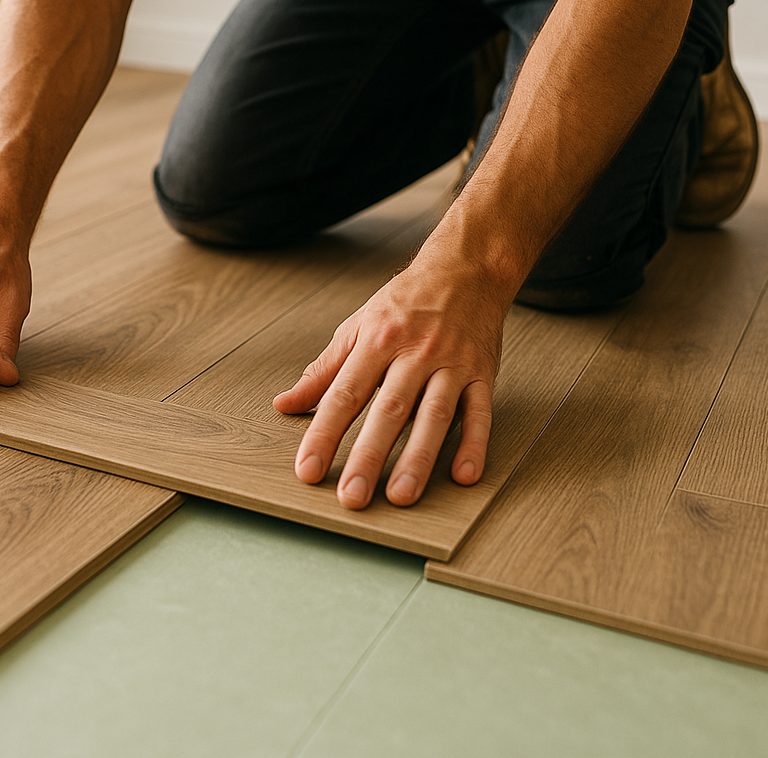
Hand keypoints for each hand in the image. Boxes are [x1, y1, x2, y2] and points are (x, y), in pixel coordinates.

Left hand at [273, 242, 508, 508]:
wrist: (464, 269)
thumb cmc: (404, 302)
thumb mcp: (357, 327)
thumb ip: (324, 370)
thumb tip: (285, 404)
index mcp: (376, 340)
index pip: (344, 394)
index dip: (324, 434)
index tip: (307, 470)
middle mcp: (414, 352)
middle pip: (388, 410)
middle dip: (369, 456)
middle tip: (352, 497)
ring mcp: (451, 363)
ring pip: (433, 416)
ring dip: (418, 458)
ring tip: (401, 497)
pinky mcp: (483, 373)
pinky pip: (480, 412)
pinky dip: (474, 443)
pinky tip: (463, 475)